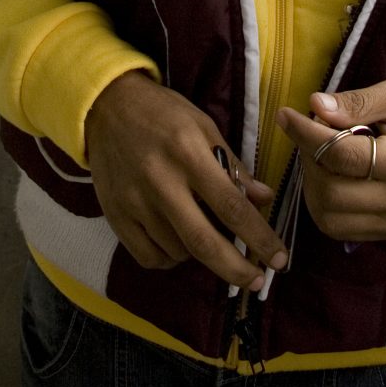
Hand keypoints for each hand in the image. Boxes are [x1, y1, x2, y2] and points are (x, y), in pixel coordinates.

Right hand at [84, 71, 288, 289]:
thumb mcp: (202, 125)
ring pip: (178, 251)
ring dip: (201, 254)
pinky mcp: (115, 216)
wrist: (106, 105)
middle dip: (236, 268)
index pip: (231, 205)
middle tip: (257, 281)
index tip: (279, 258)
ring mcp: (134, 202)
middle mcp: (160, 181)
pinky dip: (170, 257)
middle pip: (204, 242)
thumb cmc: (162, 113)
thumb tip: (264, 200)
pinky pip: (150, 257)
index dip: (259, 237)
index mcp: (188, 153)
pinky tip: (177, 241)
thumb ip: (232, 165)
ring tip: (206, 234)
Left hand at [276, 79, 385, 242]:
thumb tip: (316, 106)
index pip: (344, 155)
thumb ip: (356, 102)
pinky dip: (322, 203)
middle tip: (309, 132)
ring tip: (319, 153)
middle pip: (331, 191)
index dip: (307, 134)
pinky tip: (328, 175)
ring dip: (312, 183)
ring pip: (329, 216)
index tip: (286, 114)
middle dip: (308, 158)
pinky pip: (339, 228)